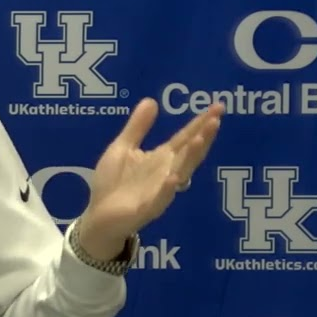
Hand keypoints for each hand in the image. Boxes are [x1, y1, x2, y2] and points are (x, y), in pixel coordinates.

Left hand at [78, 99, 223, 258]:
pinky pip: (161, 198)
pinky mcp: (147, 208)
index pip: (185, 137)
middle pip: (189, 152)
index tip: (217, 106)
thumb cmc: (112, 182)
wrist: (98, 216)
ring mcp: (160, 190)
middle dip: (203, 136)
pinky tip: (175, 178)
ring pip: (181, 172)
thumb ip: (137, 127)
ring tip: (200, 139)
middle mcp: (166, 172)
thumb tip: (152, 100)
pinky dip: (168, 189)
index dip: (200, 122)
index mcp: (161, 158)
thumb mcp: (122, 148)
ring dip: (191, 157)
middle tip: (216, 118)